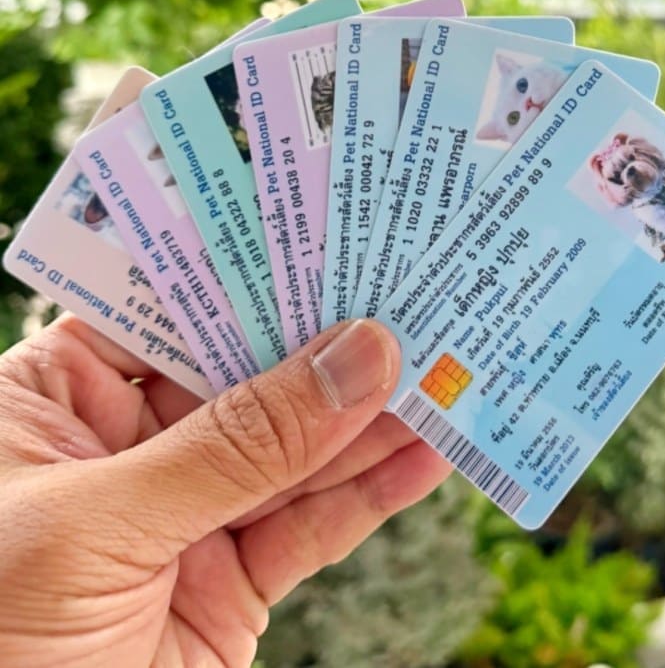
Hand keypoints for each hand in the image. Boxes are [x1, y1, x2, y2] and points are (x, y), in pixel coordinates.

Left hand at [0, 313, 448, 666]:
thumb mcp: (99, 526)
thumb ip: (237, 445)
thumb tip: (357, 359)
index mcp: (59, 404)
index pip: (169, 314)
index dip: (252, 276)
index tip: (335, 244)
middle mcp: (128, 447)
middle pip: (249, 376)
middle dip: (331, 346)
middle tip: (416, 302)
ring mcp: (186, 515)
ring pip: (296, 452)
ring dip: (373, 419)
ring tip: (444, 371)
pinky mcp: (233, 582)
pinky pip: (314, 527)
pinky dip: (374, 496)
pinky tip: (427, 456)